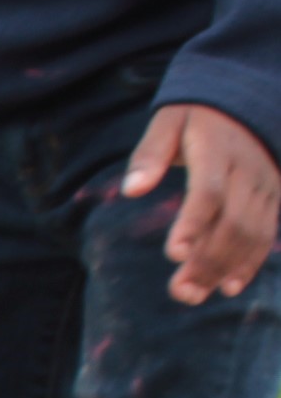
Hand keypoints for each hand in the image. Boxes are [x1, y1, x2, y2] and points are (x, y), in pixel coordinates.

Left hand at [124, 102, 280, 303]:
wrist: (247, 101)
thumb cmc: (195, 116)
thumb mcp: (168, 121)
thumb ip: (149, 154)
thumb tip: (130, 190)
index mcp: (218, 151)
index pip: (209, 192)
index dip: (193, 225)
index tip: (174, 255)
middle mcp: (248, 170)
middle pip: (232, 221)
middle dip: (207, 260)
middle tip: (179, 292)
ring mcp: (265, 185)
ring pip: (251, 233)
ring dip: (224, 268)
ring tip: (192, 296)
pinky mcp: (274, 196)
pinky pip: (266, 232)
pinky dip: (250, 262)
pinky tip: (228, 287)